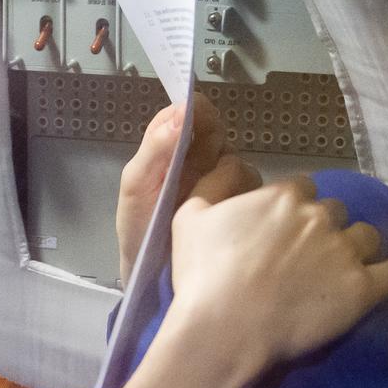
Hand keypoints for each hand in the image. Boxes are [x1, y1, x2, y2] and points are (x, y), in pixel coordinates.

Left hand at [116, 93, 227, 285]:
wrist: (151, 275)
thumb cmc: (139, 227)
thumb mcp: (136, 187)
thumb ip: (154, 149)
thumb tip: (180, 111)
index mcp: (170, 147)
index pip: (191, 112)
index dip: (198, 112)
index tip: (199, 124)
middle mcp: (197, 158)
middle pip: (219, 134)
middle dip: (213, 148)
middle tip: (200, 172)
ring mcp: (219, 181)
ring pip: (239, 162)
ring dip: (227, 178)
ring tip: (206, 203)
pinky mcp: (236, 203)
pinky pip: (251, 190)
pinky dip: (242, 198)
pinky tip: (226, 215)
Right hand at [169, 176, 387, 365]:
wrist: (224, 331)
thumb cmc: (201, 277)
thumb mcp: (188, 218)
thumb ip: (215, 183)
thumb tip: (234, 162)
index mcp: (283, 195)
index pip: (301, 188)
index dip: (290, 209)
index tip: (278, 232)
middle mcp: (320, 216)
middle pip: (335, 211)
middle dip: (322, 228)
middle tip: (302, 258)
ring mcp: (346, 252)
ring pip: (367, 236)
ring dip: (354, 248)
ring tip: (336, 273)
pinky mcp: (364, 288)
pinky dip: (387, 276)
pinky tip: (372, 285)